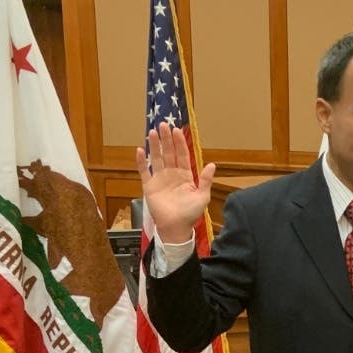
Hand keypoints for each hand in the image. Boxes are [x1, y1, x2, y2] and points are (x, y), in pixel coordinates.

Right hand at [136, 123, 214, 244]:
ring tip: (152, 132)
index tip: (177, 130)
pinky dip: (141, 161)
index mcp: (185, 175)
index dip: (179, 142)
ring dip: (154, 145)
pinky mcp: (149, 186)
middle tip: (163, 125)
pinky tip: (140, 150)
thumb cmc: (190, 213)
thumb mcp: (203, 196)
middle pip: (168, 152)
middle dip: (166, 139)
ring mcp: (160, 179)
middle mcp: (172, 174)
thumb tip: (212, 164)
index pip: (182, 155)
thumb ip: (206, 180)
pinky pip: (144, 171)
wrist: (176, 227)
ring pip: (156, 158)